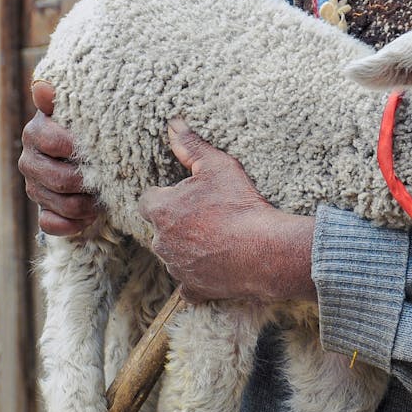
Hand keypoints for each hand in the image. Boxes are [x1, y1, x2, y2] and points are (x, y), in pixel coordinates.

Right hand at [18, 81, 99, 236]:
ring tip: (105, 196)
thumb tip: (42, 85)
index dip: (77, 148)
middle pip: (59, 178)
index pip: (53, 141)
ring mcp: (34, 187)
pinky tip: (90, 216)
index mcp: (36, 132)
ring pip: (59, 203)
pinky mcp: (41, 210)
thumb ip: (63, 98)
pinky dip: (73, 223)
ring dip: (86, 204)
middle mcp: (29, 160)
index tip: (99, 149)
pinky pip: (52, 225)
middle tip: (110, 178)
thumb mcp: (80, 111)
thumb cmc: (88, 129)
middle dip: (87, 181)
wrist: (87, 156)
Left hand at [139, 119, 315, 304]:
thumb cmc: (238, 204)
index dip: (165, 193)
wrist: (264, 250)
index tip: (186, 192)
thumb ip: (191, 145)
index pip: (147, 199)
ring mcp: (176, 268)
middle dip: (176, 220)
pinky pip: (187, 283)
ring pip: (173, 254)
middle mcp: (162, 242)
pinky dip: (196, 275)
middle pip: (160, 227)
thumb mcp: (216, 165)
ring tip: (216, 235)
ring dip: (187, 246)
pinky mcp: (193, 288)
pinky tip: (213, 265)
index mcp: (162, 211)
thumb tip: (173, 124)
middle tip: (206, 212)